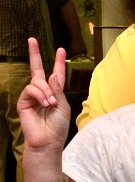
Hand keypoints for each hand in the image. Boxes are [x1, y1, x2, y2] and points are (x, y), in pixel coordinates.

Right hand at [17, 39, 69, 159]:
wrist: (48, 141)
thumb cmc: (58, 127)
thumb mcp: (63, 106)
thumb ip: (58, 90)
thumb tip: (52, 74)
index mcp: (55, 93)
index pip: (55, 74)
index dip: (58, 62)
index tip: (61, 50)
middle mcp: (42, 92)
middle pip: (38, 69)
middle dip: (35, 54)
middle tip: (31, 39)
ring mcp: (32, 96)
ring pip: (37, 81)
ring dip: (46, 91)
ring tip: (50, 103)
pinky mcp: (24, 101)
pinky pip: (30, 89)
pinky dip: (39, 95)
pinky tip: (45, 103)